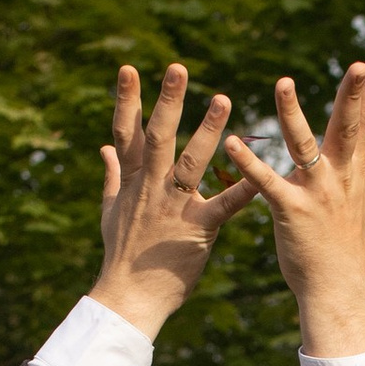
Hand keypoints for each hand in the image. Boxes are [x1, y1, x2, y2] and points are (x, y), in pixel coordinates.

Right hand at [89, 63, 253, 341]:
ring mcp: (174, 207)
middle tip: (179, 68)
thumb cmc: (121, 255)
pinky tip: (261, 175)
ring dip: (208, 130)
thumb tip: (103, 147)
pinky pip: (224, 206)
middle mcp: (152, 188)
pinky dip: (243, 190)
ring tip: (224, 100)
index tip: (129, 68)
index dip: (126, 99)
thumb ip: (113, 175)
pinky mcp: (198, 229)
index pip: (126, 132)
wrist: (129, 297)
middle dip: (168, 101)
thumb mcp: (111, 211)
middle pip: (158, 136)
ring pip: (191, 162)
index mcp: (133, 180)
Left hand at [219, 58, 364, 354]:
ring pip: (305, 146)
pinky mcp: (291, 211)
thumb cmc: (347, 242)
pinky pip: (267, 184)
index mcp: (354, 169)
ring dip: (292, 114)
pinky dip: (249, 164)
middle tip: (358, 63)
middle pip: (348, 127)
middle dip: (353, 95)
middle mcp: (339, 176)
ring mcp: (316, 193)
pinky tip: (232, 143)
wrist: (336, 288)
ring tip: (283, 82)